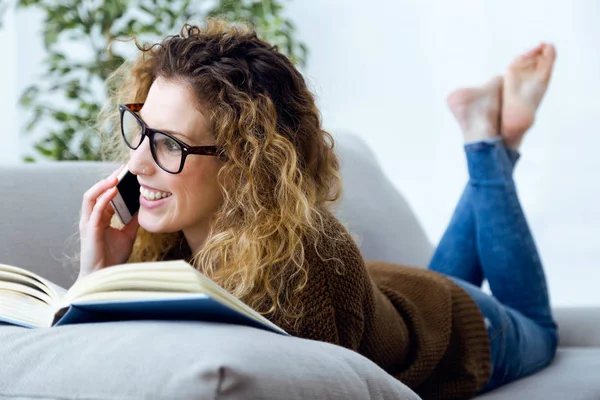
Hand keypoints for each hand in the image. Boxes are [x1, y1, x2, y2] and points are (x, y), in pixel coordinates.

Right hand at [77, 164, 139, 280]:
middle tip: (122, 168)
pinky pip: (95, 210)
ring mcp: (88, 223)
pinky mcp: (90, 230)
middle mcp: (91, 218)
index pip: (104, 195)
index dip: (113, 183)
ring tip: (116, 176)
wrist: (105, 276)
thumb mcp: (127, 235)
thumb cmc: (112, 257)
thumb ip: (132, 221)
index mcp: (99, 218)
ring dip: (103, 185)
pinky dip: (104, 199)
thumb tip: (143, 208)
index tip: (126, 173)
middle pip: (96, 192)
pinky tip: (113, 191)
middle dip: (108, 179)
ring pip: (90, 197)